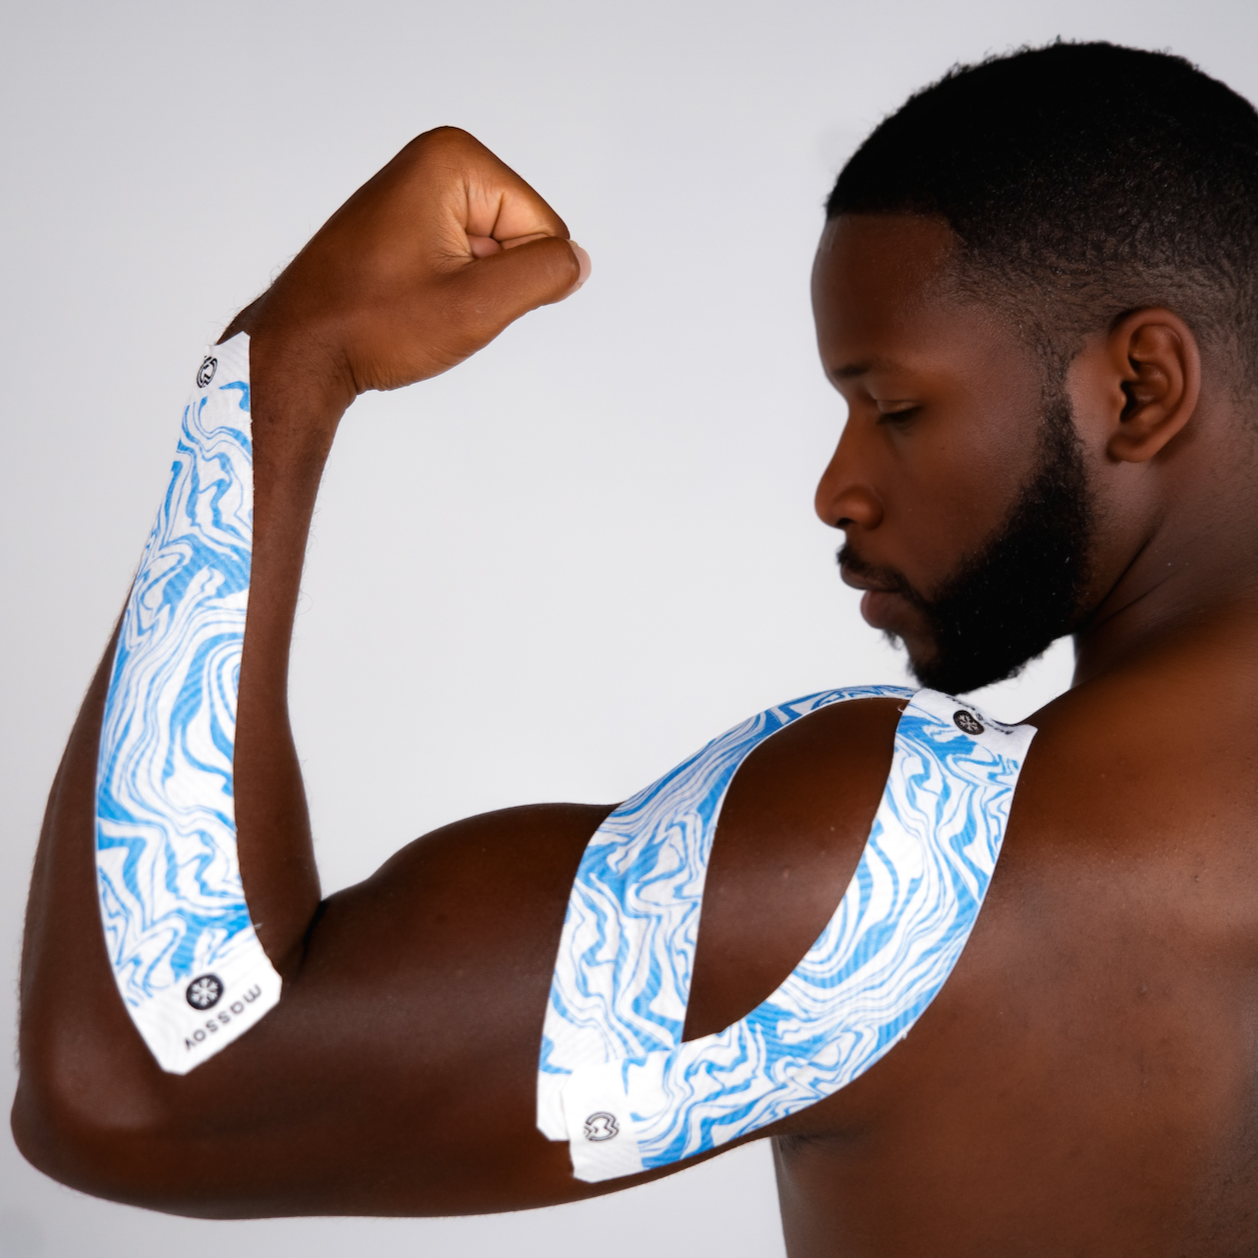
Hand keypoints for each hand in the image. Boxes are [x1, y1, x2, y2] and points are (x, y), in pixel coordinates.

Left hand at [227, 127, 588, 406]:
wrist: (300, 350)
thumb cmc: (371, 323)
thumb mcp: (477, 305)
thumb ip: (544, 275)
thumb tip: (577, 263)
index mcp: (454, 159)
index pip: (542, 229)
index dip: (513, 280)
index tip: (454, 294)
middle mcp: (434, 161)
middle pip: (518, 236)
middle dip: (490, 283)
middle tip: (432, 303)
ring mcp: (417, 192)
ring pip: (491, 255)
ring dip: (469, 292)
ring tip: (416, 304)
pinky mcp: (406, 223)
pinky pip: (462, 261)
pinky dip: (448, 292)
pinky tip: (408, 304)